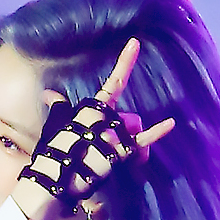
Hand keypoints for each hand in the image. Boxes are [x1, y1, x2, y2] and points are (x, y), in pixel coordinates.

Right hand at [17, 38, 174, 215]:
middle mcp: (107, 117)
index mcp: (92, 109)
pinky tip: (171, 124)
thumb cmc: (55, 152)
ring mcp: (116, 133)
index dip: (125, 63)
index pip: (112, 83)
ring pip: (134, 127)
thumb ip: (58, 107)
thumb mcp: (56, 126)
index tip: (135, 43)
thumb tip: (48, 94)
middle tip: (103, 149)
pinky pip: (144, 140)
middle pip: (127, 117)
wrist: (56, 176)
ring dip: (129, 140)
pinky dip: (158, 132)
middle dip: (122, 131)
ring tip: (111, 157)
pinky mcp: (122, 150)